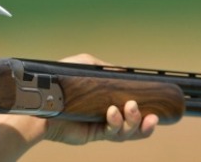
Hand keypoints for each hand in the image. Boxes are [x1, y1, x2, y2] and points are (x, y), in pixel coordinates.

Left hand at [44, 54, 158, 144]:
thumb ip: (105, 68)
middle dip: (145, 121)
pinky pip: (112, 134)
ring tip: (131, 109)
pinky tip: (113, 113)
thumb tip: (123, 73)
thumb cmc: (61, 82)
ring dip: (134, 122)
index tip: (158, 108)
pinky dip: (117, 124)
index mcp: (109, 99)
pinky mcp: (93, 134)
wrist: (42, 101)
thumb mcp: (85, 66)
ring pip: (127, 131)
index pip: (133, 107)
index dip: (147, 110)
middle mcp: (107, 114)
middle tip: (149, 114)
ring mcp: (101, 125)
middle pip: (136, 124)